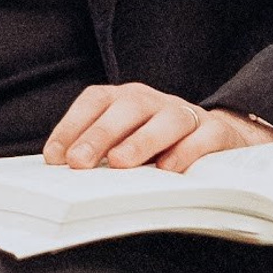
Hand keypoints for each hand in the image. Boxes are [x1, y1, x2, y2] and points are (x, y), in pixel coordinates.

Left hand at [42, 84, 272, 173]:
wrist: (218, 140)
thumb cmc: (159, 146)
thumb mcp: (127, 145)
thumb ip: (100, 154)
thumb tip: (65, 173)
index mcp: (126, 99)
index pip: (96, 101)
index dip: (72, 125)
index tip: (54, 157)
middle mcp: (154, 101)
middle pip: (127, 108)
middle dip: (99, 134)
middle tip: (78, 162)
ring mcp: (186, 114)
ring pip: (166, 120)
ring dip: (141, 141)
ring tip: (120, 163)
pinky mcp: (216, 132)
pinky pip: (203, 137)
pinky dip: (186, 152)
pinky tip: (168, 170)